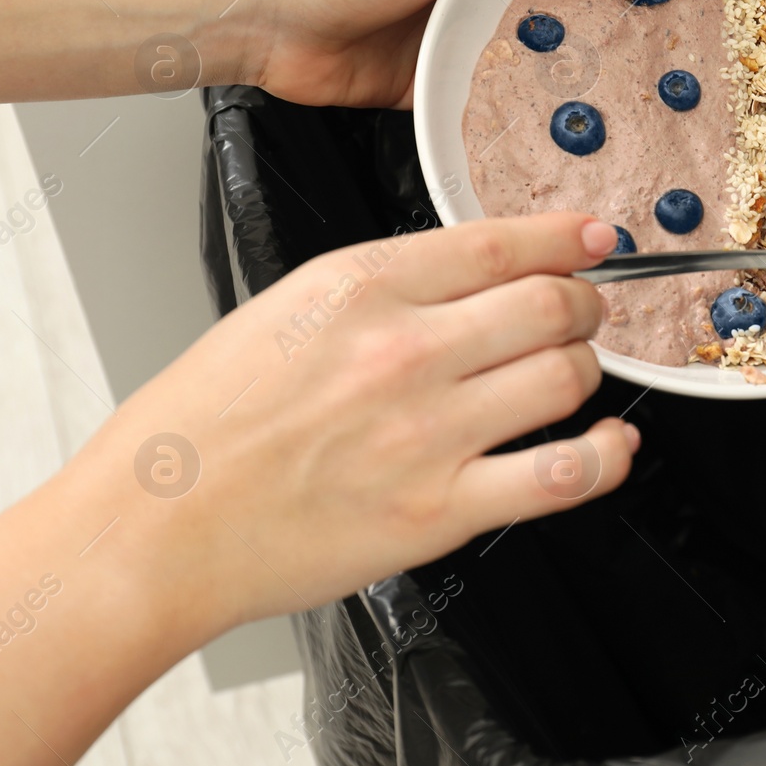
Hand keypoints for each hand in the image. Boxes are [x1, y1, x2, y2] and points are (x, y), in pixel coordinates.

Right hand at [61, 212, 634, 631]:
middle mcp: (403, 351)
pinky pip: (564, 474)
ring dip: (587, 370)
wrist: (153, 528)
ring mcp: (428, 432)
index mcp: (358, 288)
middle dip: (583, 304)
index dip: (565, 238)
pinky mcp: (441, 510)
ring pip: (567, 376)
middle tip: (582, 312)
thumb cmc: (201, 426)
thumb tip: (474, 274)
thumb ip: (382, 288)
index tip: (592, 240)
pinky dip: (608, 454)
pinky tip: (613, 443)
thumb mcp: (283, 309)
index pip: (498, 242)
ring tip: (574, 374)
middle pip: (550, 304)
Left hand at [248, 0, 636, 109]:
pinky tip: (551, 134)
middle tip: (668, 55)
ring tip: (621, 106)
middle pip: (566, 4)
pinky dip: (518, 120)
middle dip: (612, 28)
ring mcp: (461, 35)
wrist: (263, 18)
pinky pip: (493, 107)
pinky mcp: (438, 86)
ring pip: (535, 61)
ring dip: (566, 81)